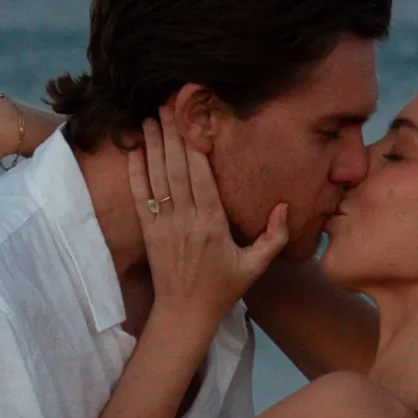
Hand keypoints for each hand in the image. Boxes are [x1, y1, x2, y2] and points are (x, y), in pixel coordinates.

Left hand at [132, 117, 287, 340]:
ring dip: (153, 146)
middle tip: (167, 104)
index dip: (194, 145)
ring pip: (157, 178)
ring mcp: (164, 225)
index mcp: (212, 224)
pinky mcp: (149, 232)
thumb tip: (283, 206)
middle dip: (171, 134)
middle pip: (176, 169)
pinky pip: (140, 197)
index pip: (201, 176)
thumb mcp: (255, 265)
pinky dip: (136, 172)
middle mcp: (186, 220)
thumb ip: (273, 236)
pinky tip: (134, 150)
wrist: (185, 313)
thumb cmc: (222, 288)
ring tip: (149, 118)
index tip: (192, 119)